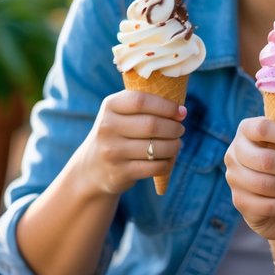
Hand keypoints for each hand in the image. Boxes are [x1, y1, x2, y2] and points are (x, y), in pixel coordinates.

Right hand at [72, 88, 186, 195]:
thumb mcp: (121, 113)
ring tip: (176, 144)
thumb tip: (181, 112)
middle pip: (151, 125)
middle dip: (174, 128)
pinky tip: (167, 159)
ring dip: (174, 146)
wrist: (92, 167)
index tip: (181, 112)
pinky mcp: (119, 173)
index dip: (167, 106)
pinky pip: (153, 167)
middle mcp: (107, 127)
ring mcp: (111, 151)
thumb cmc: (118, 133)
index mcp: (109, 106)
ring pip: (155, 148)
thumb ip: (145, 105)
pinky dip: (166, 163)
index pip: (141, 101)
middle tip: (180, 130)